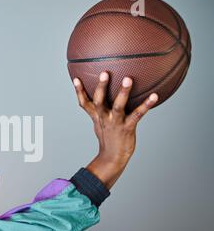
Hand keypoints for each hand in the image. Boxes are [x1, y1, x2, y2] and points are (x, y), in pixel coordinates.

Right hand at [73, 72, 157, 188]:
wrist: (113, 157)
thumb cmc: (108, 137)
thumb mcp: (99, 123)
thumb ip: (99, 110)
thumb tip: (101, 96)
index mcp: (97, 116)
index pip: (84, 103)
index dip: (79, 91)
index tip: (76, 78)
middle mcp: (104, 118)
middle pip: (99, 101)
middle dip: (101, 87)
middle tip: (104, 73)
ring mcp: (115, 123)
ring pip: (118, 106)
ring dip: (123, 93)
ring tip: (128, 79)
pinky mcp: (127, 128)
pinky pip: (137, 115)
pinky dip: (146, 105)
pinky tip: (155, 96)